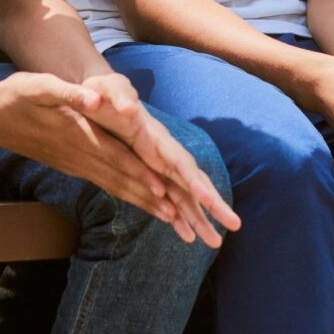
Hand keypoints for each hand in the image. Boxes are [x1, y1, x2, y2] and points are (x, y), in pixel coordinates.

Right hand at [0, 73, 172, 225]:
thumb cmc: (15, 96)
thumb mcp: (38, 86)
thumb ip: (69, 93)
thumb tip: (94, 99)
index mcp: (76, 134)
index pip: (113, 156)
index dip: (137, 171)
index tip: (161, 186)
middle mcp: (77, 154)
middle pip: (118, 177)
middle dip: (147, 194)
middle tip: (175, 213)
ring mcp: (73, 163)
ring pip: (111, 184)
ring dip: (138, 199)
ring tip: (165, 215)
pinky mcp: (69, 165)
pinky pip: (101, 182)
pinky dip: (122, 192)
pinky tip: (137, 200)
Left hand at [72, 72, 240, 246]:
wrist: (98, 96)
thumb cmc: (103, 92)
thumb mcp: (107, 90)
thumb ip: (118, 97)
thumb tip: (130, 107)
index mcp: (155, 137)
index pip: (180, 161)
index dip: (194, 180)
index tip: (208, 198)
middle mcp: (163, 153)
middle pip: (193, 182)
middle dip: (213, 204)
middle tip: (235, 225)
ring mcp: (159, 166)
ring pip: (184, 196)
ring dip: (200, 219)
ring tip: (215, 243)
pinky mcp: (150, 174)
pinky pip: (169, 201)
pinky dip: (180, 219)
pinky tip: (189, 237)